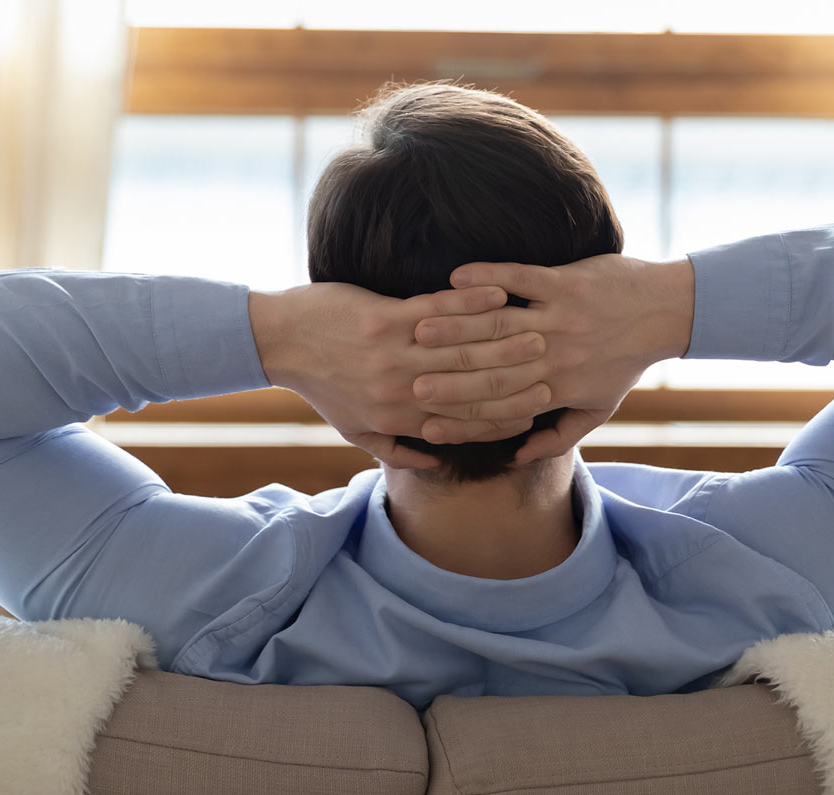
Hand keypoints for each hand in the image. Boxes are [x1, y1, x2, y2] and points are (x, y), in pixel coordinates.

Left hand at [251, 282, 557, 468]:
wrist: (281, 341)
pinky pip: (438, 311)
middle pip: (473, 388)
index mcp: (399, 419)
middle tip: (552, 364)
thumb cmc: (321, 384)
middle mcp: (401, 392)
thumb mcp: (356, 430)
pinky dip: (471, 302)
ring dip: (504, 337)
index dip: (505, 417)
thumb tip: (438, 465)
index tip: (537, 406)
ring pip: (462, 350)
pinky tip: (498, 291)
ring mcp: (393, 355)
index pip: (465, 424)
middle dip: (517, 377)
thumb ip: (398, 451)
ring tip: (538, 327)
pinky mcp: (384, 319)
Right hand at [411, 254, 694, 462]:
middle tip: (405, 377)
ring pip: (500, 327)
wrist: (667, 312)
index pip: (500, 409)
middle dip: (446, 375)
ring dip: (457, 326)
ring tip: (419, 329)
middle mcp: (557, 357)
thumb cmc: (626, 362)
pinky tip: (455, 276)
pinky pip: (520, 279)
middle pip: (491, 370)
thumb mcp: (598, 408)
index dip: (461, 418)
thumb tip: (516, 456)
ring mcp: (561, 317)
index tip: (423, 421)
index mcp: (559, 390)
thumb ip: (558, 436)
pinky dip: (487, 277)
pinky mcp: (566, 282)